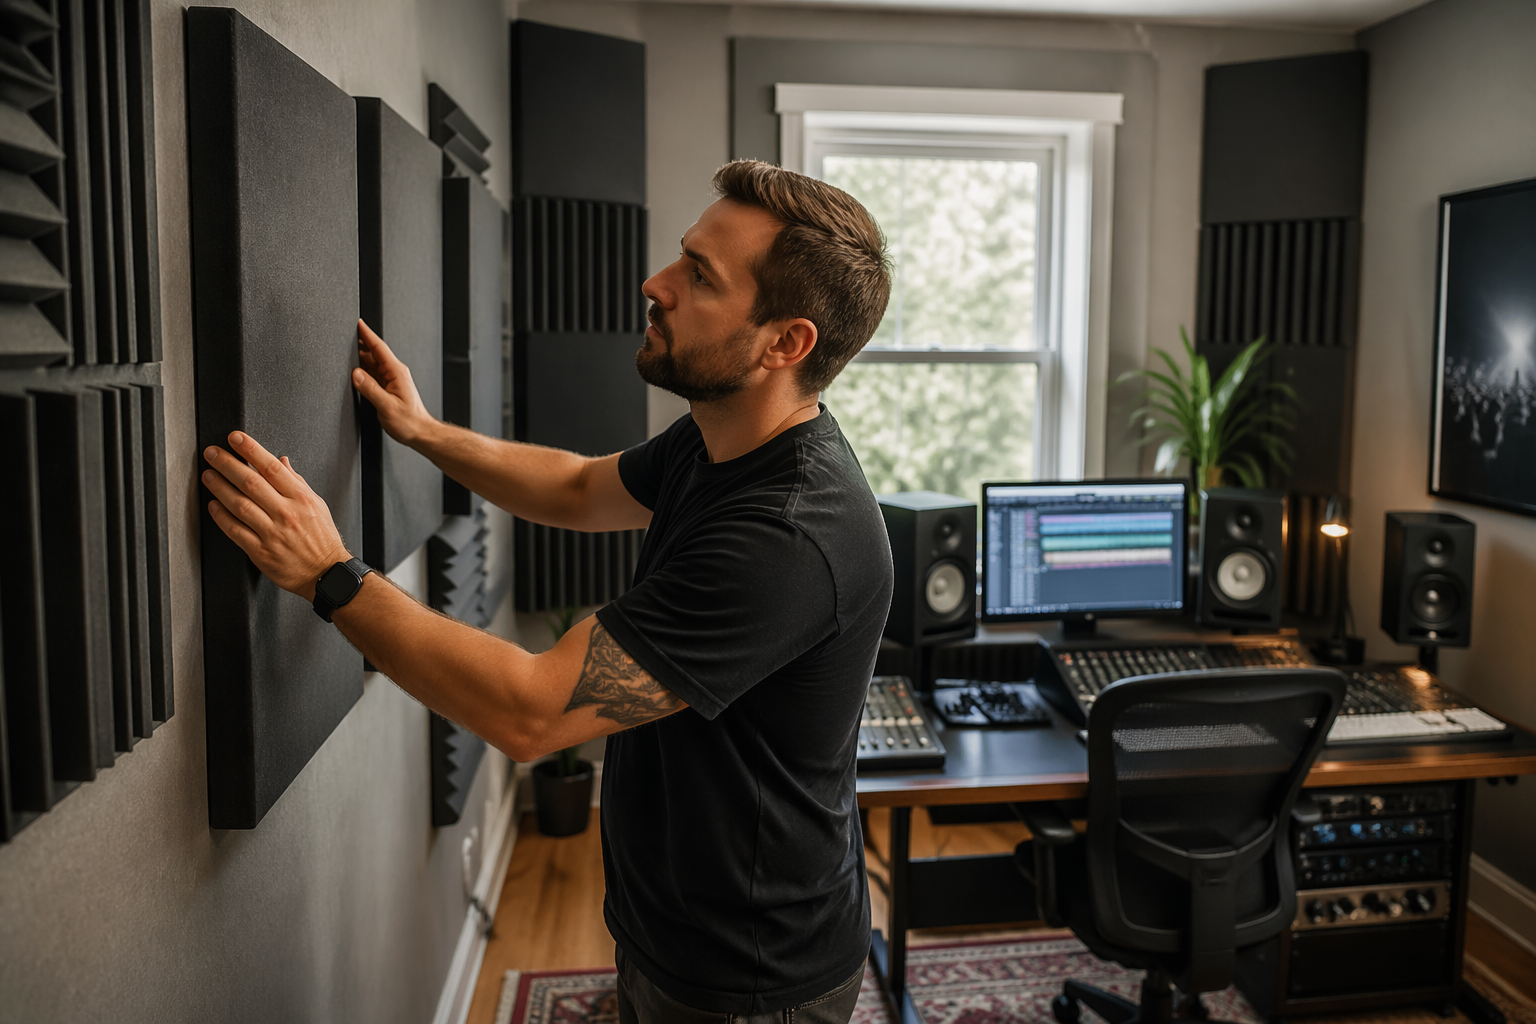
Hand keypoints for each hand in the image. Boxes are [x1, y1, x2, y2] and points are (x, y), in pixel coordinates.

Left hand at [202, 431, 350, 601]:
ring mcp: (272, 533)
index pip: (272, 468)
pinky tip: (213, 505)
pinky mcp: (261, 552)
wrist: (326, 573)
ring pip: (240, 505)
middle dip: (228, 464)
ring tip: (208, 475)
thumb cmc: (322, 540)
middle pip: (251, 483)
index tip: (235, 438)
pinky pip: (236, 531)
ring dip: (220, 487)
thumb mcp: (317, 505)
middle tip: (212, 453)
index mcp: (301, 499)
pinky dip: (222, 517)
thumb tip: (281, 461)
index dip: (251, 450)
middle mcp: (286, 514)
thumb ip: (297, 482)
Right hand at [352, 319, 433, 445]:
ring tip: (346, 353)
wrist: (419, 432)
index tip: (358, 322)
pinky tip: (355, 371)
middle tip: (345, 336)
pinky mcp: (388, 386)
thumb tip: (356, 374)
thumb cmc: (409, 421)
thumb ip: (370, 389)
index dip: (367, 334)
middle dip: (360, 343)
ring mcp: (391, 379)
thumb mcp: (387, 406)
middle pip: (373, 353)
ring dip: (360, 357)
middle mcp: (394, 372)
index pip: (379, 347)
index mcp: (396, 372)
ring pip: (371, 363)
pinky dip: (362, 370)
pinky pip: (372, 373)